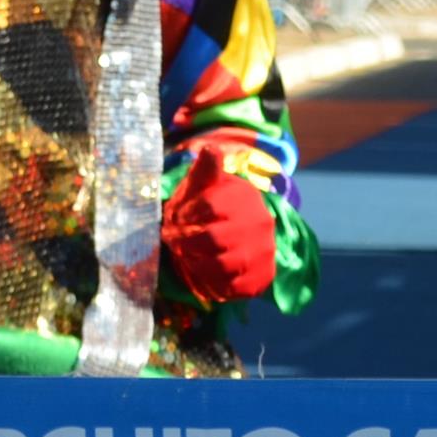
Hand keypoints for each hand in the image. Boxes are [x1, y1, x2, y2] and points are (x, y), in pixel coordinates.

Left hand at [160, 152, 278, 302]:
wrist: (239, 234)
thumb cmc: (211, 205)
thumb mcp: (204, 185)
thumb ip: (205, 169)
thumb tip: (211, 150)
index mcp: (245, 197)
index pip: (208, 206)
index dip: (184, 214)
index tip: (175, 217)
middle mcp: (260, 223)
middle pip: (212, 238)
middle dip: (185, 241)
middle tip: (173, 241)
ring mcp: (263, 252)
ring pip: (220, 264)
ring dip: (195, 262)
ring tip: (187, 255)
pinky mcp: (261, 277)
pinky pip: (231, 287)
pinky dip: (211, 282)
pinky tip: (202, 270)